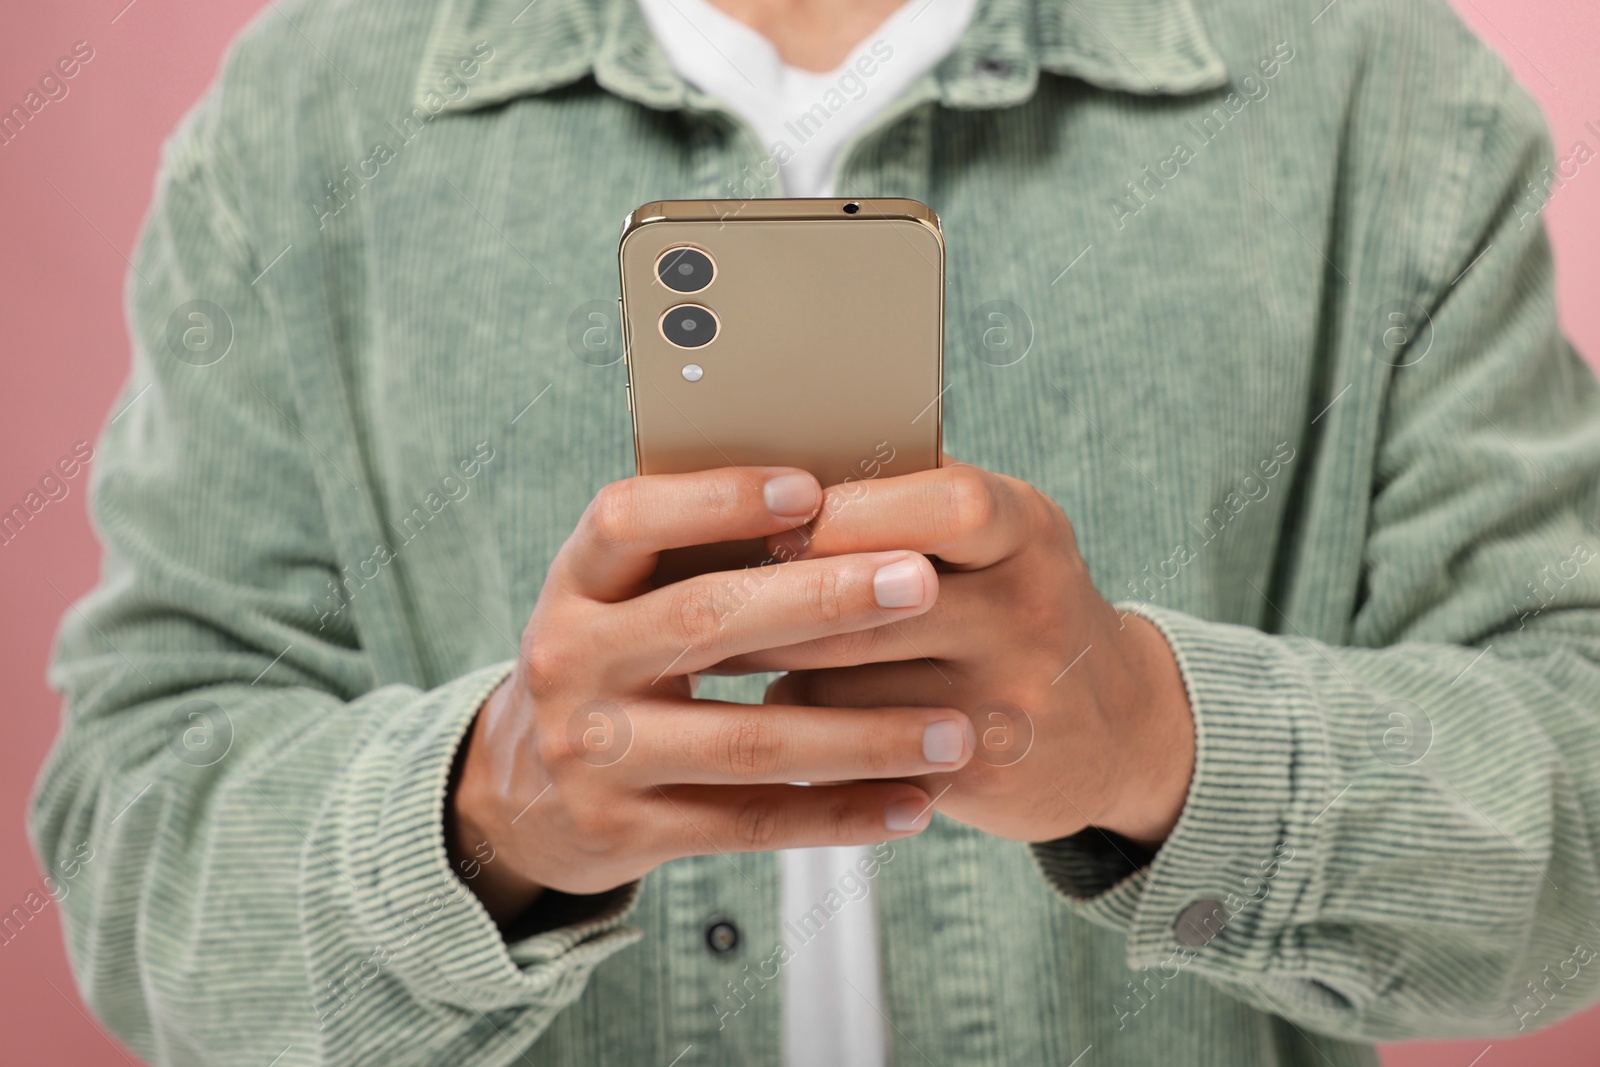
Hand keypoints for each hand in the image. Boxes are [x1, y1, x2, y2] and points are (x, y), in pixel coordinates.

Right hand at [447, 467, 977, 924]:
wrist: (524, 794)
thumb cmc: (614, 663)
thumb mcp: (620, 601)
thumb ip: (695, 556)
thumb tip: (838, 496)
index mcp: (575, 583)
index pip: (629, 520)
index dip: (717, 500)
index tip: (811, 488)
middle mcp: (570, 661)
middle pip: (705, 622)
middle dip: (824, 600)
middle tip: (923, 585)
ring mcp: (594, 753)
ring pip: (747, 741)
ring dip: (863, 735)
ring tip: (953, 729)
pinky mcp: (626, 830)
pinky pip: (752, 823)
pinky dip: (840, 814)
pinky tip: (914, 802)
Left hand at [711, 457, 1195, 850]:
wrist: (1119, 733)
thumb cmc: (1022, 611)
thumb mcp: (1004, 541)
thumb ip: (913, 507)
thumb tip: (775, 486)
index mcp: (1029, 531)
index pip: (945, 504)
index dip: (850, 511)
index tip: (779, 520)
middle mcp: (1030, 612)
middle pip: (875, 600)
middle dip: (778, 599)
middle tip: (707, 595)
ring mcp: (1010, 699)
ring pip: (846, 681)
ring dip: (776, 668)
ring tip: (734, 654)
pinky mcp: (980, 773)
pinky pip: (855, 751)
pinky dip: (807, 730)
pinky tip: (791, 716)